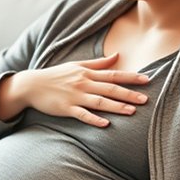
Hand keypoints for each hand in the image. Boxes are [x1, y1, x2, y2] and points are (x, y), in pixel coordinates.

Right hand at [0, 53, 148, 125]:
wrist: (31, 85)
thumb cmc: (55, 75)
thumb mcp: (76, 65)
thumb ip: (98, 63)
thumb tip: (118, 55)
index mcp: (87, 73)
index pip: (114, 74)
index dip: (131, 77)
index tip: (147, 79)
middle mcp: (83, 84)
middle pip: (110, 88)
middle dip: (129, 94)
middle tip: (146, 99)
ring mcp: (75, 97)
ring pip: (99, 102)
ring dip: (116, 106)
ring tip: (132, 111)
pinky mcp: (66, 109)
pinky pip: (82, 115)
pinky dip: (94, 119)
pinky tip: (106, 124)